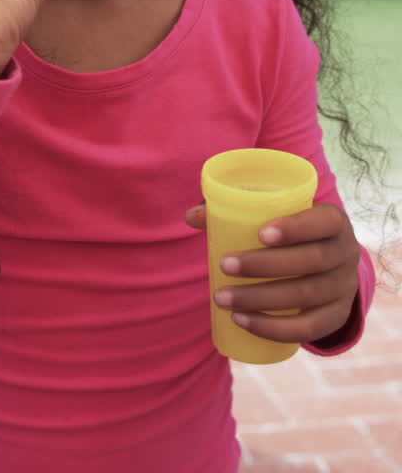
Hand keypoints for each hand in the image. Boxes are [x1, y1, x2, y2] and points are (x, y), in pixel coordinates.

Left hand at [185, 201, 359, 344]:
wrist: (326, 263)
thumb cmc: (289, 231)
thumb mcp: (274, 214)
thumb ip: (235, 209)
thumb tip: (191, 217)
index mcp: (334, 221)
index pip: (324, 222)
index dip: (295, 228)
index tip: (259, 234)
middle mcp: (346, 254)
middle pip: (311, 261)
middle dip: (264, 265)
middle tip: (224, 265)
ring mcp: (344, 288)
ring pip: (306, 296)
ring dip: (260, 300)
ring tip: (223, 298)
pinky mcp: (335, 317)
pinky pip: (308, 329)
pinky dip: (274, 329)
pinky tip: (244, 322)